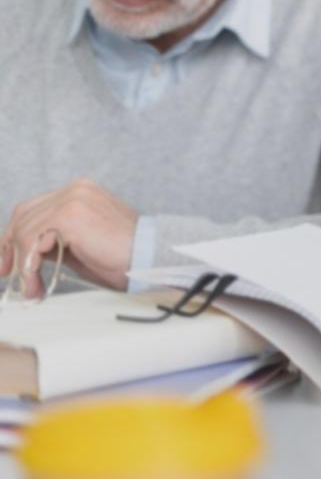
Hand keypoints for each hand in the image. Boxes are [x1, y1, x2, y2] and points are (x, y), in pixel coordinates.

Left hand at [0, 179, 137, 294]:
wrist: (150, 258)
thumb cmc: (124, 257)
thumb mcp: (80, 246)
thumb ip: (54, 241)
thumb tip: (27, 253)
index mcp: (80, 193)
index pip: (33, 209)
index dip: (14, 236)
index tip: (9, 263)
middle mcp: (74, 190)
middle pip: (23, 215)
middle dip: (11, 249)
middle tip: (9, 276)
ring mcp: (72, 199)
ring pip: (24, 230)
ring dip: (23, 264)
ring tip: (32, 288)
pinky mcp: (69, 215)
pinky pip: (32, 240)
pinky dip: (29, 266)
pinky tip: (36, 283)